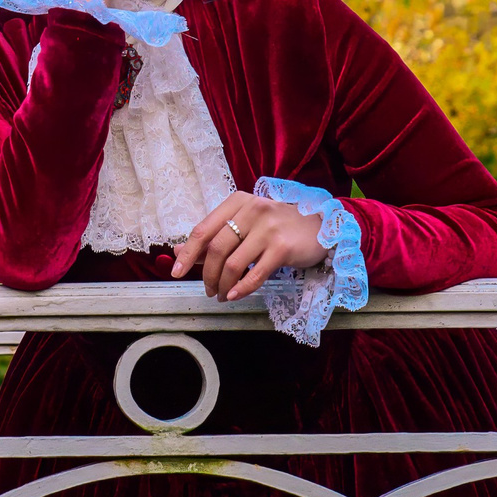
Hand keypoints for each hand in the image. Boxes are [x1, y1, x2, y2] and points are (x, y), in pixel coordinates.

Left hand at [171, 190, 327, 299]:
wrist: (319, 228)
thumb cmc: (277, 228)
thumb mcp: (244, 226)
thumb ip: (213, 238)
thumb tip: (178, 253)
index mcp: (237, 201)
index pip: (203, 229)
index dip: (187, 254)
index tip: (177, 273)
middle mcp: (252, 210)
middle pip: (216, 248)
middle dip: (207, 274)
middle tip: (208, 290)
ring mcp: (268, 228)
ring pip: (233, 263)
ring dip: (223, 285)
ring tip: (222, 295)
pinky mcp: (283, 247)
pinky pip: (254, 274)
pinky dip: (241, 288)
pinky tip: (235, 295)